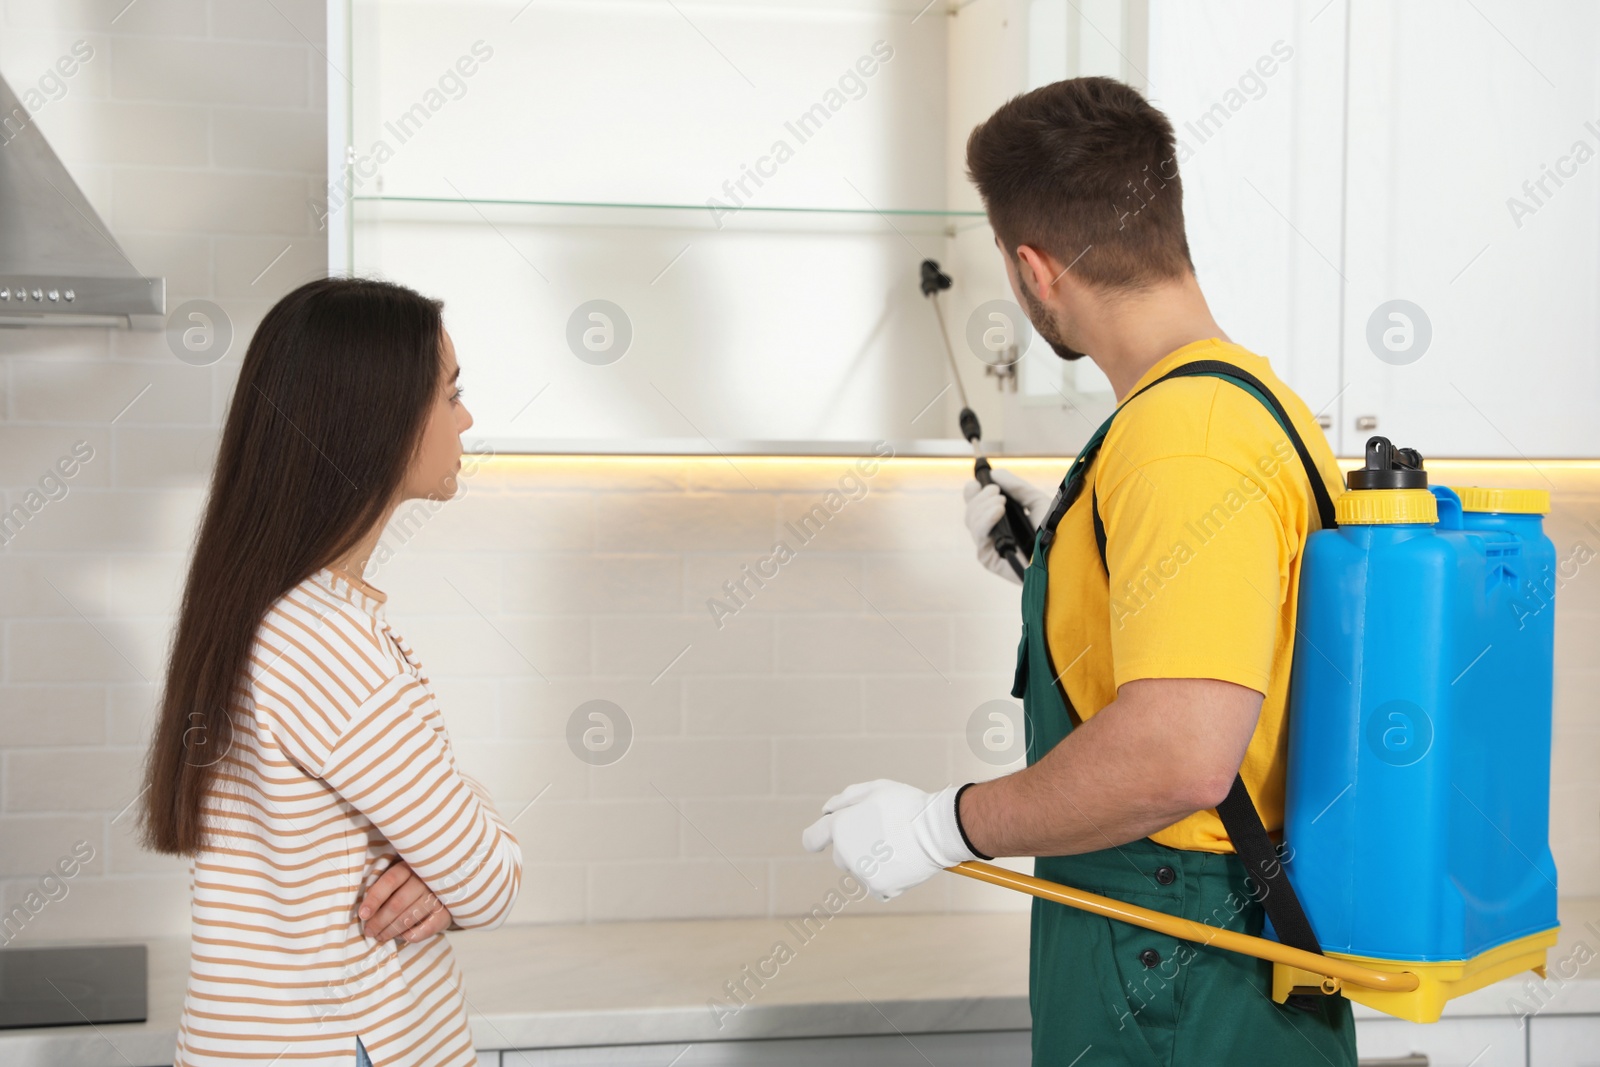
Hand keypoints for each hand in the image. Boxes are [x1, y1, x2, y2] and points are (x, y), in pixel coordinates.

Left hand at [359, 860, 452, 943]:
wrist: (448, 886)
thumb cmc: (414, 882)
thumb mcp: (401, 876)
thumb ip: (384, 886)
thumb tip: (364, 909)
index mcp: (411, 867)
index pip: (390, 881)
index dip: (374, 899)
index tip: (362, 914)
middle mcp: (425, 880)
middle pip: (397, 903)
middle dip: (379, 921)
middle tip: (369, 931)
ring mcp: (438, 896)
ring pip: (409, 917)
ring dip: (391, 930)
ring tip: (380, 936)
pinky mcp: (446, 913)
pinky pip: (425, 929)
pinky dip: (409, 935)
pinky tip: (400, 936)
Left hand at [800, 779, 975, 901]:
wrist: (938, 829)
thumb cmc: (907, 805)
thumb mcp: (875, 789)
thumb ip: (845, 799)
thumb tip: (827, 811)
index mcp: (840, 826)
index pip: (812, 839)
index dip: (817, 838)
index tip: (820, 840)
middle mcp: (845, 853)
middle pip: (840, 856)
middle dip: (854, 847)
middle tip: (882, 834)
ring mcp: (862, 873)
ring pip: (860, 870)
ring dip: (871, 863)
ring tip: (897, 846)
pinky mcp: (880, 888)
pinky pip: (875, 885)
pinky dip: (886, 878)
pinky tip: (901, 862)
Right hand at [963, 469, 1052, 584]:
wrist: (1064, 555)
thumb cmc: (1056, 532)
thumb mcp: (1038, 503)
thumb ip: (1017, 488)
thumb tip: (995, 474)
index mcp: (1001, 520)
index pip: (976, 505)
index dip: (973, 492)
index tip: (978, 482)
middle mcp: (993, 534)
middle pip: (971, 511)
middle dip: (980, 497)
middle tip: (997, 492)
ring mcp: (990, 547)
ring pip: (972, 521)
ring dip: (984, 506)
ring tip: (1002, 503)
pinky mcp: (989, 559)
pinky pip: (979, 536)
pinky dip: (986, 520)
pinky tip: (998, 512)